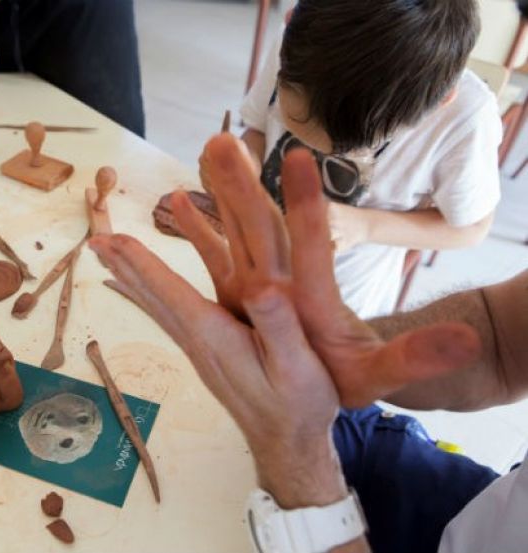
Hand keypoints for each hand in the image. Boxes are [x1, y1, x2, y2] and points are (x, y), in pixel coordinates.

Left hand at [90, 136, 346, 506]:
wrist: (289, 445)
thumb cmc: (299, 405)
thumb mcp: (298, 365)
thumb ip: (278, 326)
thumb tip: (260, 287)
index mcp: (215, 336)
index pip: (168, 292)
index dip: (140, 262)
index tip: (113, 238)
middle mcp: (197, 340)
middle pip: (151, 296)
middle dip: (123, 264)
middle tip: (93, 239)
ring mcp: (198, 349)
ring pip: (155, 306)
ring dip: (130, 279)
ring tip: (107, 260)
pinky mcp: (206, 354)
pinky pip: (167, 316)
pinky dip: (150, 297)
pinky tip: (143, 293)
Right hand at [173, 134, 481, 407]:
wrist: (339, 370)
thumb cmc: (351, 374)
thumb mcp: (380, 374)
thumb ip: (413, 356)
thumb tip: (457, 338)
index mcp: (312, 298)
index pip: (312, 246)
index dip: (306, 207)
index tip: (302, 159)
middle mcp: (283, 279)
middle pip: (262, 225)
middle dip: (244, 184)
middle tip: (223, 140)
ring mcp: (261, 278)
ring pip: (240, 227)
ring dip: (224, 189)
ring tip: (210, 147)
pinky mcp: (242, 287)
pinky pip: (218, 251)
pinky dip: (201, 227)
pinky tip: (182, 198)